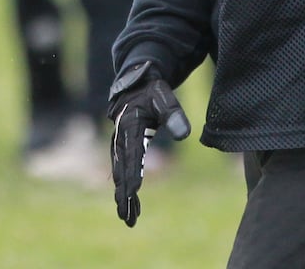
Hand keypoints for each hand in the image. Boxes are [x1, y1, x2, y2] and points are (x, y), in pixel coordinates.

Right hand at [106, 61, 191, 226]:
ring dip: (123, 196)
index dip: (133, 174)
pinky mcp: (121, 148)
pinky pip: (122, 171)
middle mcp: (120, 137)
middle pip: (122, 170)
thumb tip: (185, 135)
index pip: (132, 154)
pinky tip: (130, 202)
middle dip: (124, 195)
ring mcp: (118, 144)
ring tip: (128, 217)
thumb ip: (174, 114)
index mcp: (130, 125)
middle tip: (127, 217)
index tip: (133, 193)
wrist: (136, 86)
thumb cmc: (153, 92)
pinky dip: (125, 187)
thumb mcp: (164, 98)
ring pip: (120, 174)